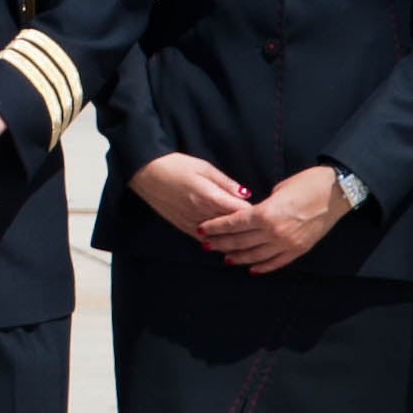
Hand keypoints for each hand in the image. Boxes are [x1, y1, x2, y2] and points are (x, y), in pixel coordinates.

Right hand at [127, 152, 255, 234]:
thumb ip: (226, 183)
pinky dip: (216, 243)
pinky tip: (226, 247)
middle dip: (248, 230)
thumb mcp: (204, 167)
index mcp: (209, 196)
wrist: (146, 173)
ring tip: (250, 244)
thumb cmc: (176, 165)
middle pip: (231, 228)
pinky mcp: (182, 227)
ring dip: (233, 241)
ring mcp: (191, 222)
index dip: (255, 215)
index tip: (267, 215)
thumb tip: (246, 194)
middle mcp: (201, 213)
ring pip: (218, 239)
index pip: (239, 212)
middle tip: (264, 231)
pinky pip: (203, 240)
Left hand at [196, 165, 361, 274]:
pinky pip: (275, 263)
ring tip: (224, 257)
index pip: (233, 224)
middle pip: (240, 241)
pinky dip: (261, 267)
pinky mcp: (298, 250)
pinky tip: (250, 268)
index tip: (203, 230)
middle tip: (207, 245)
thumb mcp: (278, 191)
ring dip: (237, 257)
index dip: (216, 228)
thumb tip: (250, 215)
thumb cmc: (306, 184)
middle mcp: (273, 232)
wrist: (335, 192)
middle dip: (220, 243)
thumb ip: (262, 207)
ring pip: (254, 256)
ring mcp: (286, 244)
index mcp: (266, 214)